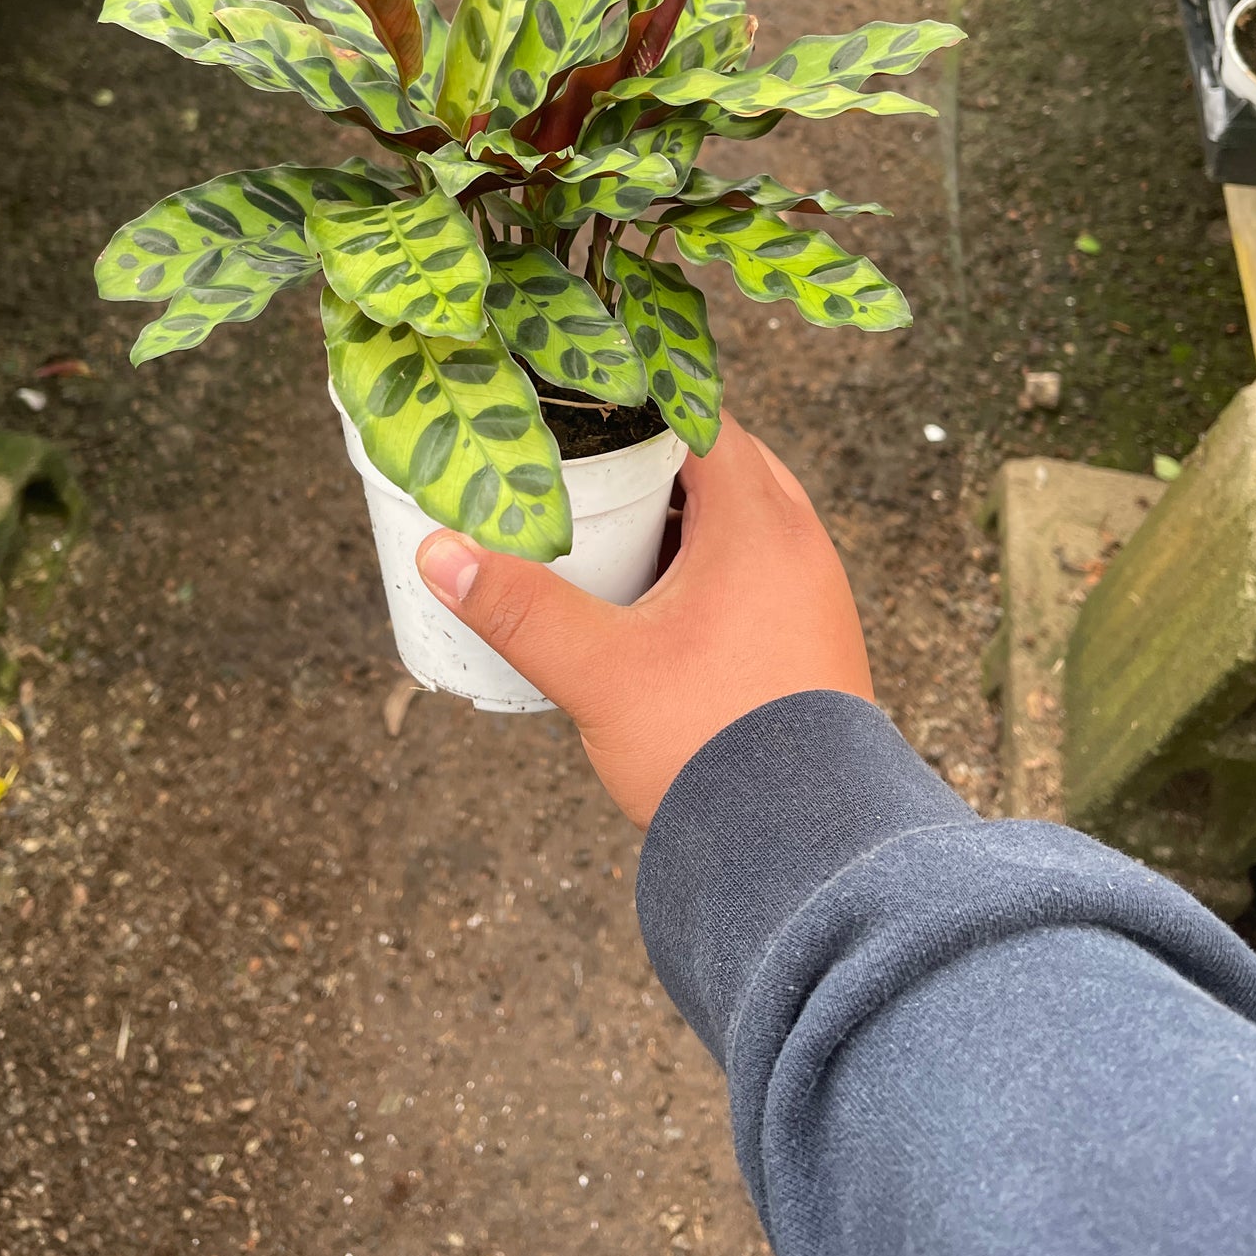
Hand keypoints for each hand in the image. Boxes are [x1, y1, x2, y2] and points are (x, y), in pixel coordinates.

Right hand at [415, 412, 872, 827]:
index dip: (639, 403)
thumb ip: (519, 608)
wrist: (808, 852)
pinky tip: (660, 599)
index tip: (580, 404)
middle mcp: (801, 543)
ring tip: (614, 531)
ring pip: (746, 517)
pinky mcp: (817, 637)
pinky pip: (762, 566)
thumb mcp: (598, 672)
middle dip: (655, 459)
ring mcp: (817, 591)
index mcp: (758, 524)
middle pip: (724, 462)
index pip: (701, 418)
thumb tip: (438, 553)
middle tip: (585, 470)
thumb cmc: (712, 748)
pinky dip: (714, 560)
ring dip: (686, 513)